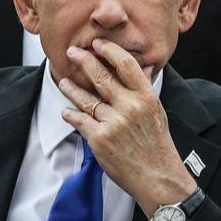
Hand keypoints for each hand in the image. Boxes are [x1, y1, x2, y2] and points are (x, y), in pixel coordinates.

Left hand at [58, 39, 196, 214]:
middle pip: (101, 77)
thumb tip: (142, 67)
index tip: (97, 43)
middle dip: (83, 61)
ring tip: (63, 81)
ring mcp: (113, 123)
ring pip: (85, 99)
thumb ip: (145, 91)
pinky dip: (71, 115)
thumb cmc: (157, 146)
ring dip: (71, 88)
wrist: (157, 177)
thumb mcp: (157, 113)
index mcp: (146, 97)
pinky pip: (79, 120)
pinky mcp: (100, 139)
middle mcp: (130, 107)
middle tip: (71, 52)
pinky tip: (66, 111)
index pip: (126, 65)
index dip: (109, 50)